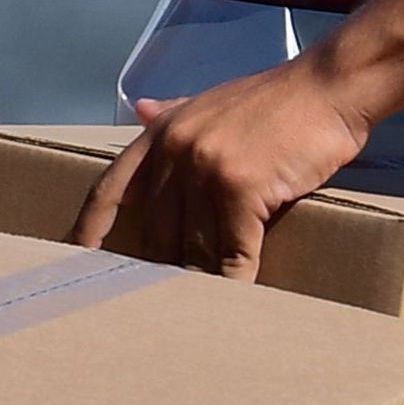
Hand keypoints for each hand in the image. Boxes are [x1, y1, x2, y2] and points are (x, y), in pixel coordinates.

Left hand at [73, 50, 379, 278]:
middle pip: (154, 232)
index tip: (76, 263)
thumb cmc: (274, 99)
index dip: (89, 231)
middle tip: (158, 304)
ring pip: (192, 248)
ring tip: (196, 316)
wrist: (327, 88)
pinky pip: (233, 254)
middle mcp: (175, 152)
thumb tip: (138, 108)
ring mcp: (206, 170)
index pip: (109, 190)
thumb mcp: (211, 101)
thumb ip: (171, 111)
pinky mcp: (242, 189)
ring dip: (197, 284)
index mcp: (161, 133)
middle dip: (158, 270)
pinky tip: (235, 307)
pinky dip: (235, 284)